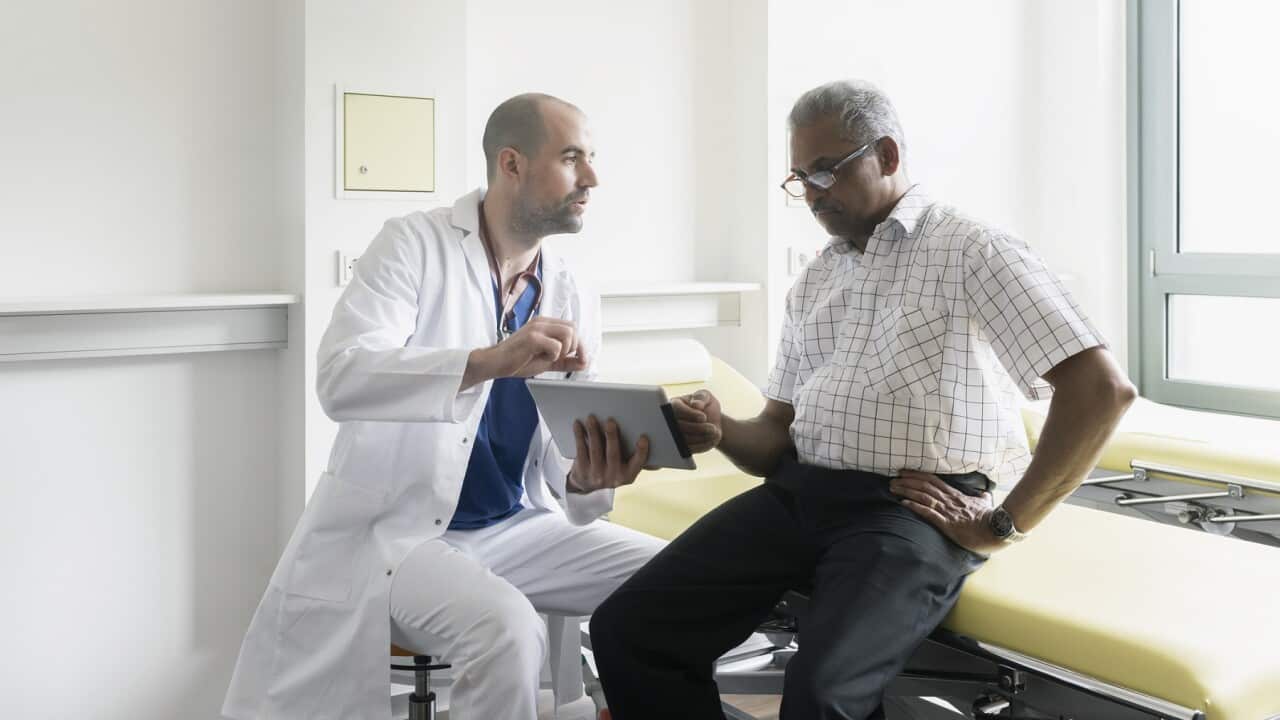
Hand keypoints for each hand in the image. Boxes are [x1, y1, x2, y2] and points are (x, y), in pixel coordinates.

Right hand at [467, 317, 588, 384]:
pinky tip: (541, 358)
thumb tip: (585, 362)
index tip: (582, 359)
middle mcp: (542, 322)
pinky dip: (553, 356)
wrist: (495, 363)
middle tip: (561, 358)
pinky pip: (556, 346)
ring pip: (568, 334)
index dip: (580, 345)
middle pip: (573, 328)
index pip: (572, 327)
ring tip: (550, 357)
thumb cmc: (518, 360)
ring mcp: (536, 328)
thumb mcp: (548, 361)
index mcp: (545, 324)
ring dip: (564, 350)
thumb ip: (566, 361)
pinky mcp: (532, 337)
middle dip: (574, 347)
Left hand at [567, 415, 650, 492]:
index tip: (644, 437)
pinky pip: (581, 450)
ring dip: (593, 432)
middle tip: (610, 421)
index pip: (638, 462)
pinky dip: (579, 435)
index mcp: (628, 475)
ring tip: (592, 418)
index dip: (641, 451)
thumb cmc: (611, 470)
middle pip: (613, 454)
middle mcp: (613, 477)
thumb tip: (659, 459)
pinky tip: (578, 425)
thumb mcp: (626, 469)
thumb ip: (638, 461)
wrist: (586, 486)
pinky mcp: (582, 471)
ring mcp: (596, 475)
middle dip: (611, 436)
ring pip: (595, 450)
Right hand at [670, 389, 721, 453]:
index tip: (703, 417)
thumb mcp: (706, 397)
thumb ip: (701, 397)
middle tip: (713, 428)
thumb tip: (695, 405)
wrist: (710, 420)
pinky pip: (689, 450)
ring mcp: (675, 434)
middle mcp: (670, 420)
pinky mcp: (682, 446)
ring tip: (715, 433)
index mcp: (674, 405)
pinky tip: (713, 440)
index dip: (689, 414)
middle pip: (679, 426)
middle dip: (697, 428)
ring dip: (701, 438)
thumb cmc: (705, 405)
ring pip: (684, 439)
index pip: (676, 409)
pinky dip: (702, 446)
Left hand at [889, 470, 1000, 555]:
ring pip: (924, 497)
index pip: (934, 481)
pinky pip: (928, 513)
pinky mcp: (947, 524)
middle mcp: (950, 501)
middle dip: (907, 481)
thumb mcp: (986, 504)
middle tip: (893, 478)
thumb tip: (984, 494)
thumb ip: (982, 498)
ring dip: (907, 491)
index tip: (904, 472)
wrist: (998, 530)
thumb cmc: (992, 519)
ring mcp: (948, 511)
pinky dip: (915, 507)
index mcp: (957, 496)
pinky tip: (904, 503)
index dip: (917, 475)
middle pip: (925, 486)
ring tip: (893, 488)